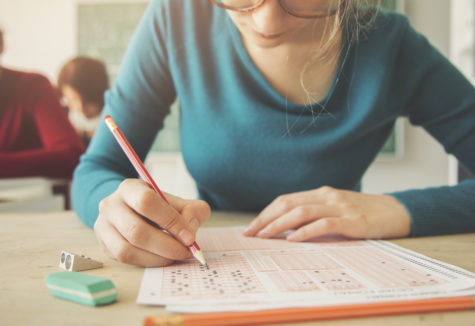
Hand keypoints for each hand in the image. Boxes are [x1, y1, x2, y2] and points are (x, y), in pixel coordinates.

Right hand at [94, 178, 209, 266]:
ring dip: (157, 257)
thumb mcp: (177, 202)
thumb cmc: (157, 207)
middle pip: (136, 230)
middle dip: (167, 245)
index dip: (170, 221)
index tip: (189, 236)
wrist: (132, 210)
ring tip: (175, 255)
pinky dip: (148, 262)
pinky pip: (125, 259)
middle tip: (186, 251)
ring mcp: (103, 226)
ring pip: (127, 249)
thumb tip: (190, 231)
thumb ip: (192, 211)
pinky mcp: (103, 245)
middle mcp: (111, 205)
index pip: (146, 202)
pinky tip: (161, 258)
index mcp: (130, 188)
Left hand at [243, 186, 410, 240]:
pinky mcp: (351, 221)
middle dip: (265, 218)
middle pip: (288, 204)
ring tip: (264, 236)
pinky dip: (305, 231)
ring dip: (279, 224)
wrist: (396, 212)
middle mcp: (326, 196)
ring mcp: (339, 207)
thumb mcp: (335, 209)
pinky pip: (323, 224)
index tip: (252, 226)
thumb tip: (286, 228)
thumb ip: (314, 213)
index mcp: (320, 193)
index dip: (266, 213)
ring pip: (301, 212)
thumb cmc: (363, 213)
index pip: (286, 200)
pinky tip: (293, 239)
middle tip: (250, 233)